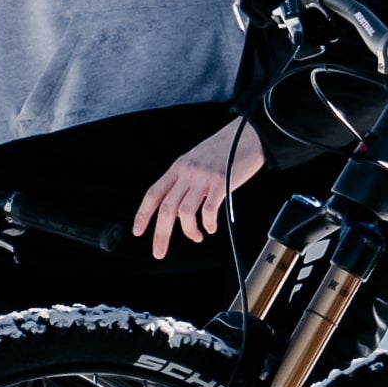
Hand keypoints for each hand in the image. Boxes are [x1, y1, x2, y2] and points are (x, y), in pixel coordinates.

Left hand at [133, 119, 262, 258]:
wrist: (249, 134)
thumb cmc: (227, 148)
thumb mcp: (197, 160)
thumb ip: (186, 182)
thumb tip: (180, 211)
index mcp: (178, 167)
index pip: (153, 193)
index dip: (142, 214)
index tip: (138, 231)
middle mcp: (187, 172)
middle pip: (166, 208)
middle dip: (160, 234)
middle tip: (159, 252)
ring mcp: (204, 177)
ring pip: (185, 212)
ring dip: (189, 231)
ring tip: (196, 237)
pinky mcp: (221, 182)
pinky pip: (209, 210)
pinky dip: (208, 224)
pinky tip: (211, 227)